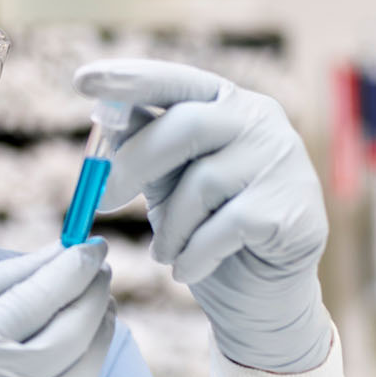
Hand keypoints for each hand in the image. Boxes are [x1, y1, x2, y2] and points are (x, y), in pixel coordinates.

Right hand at [0, 242, 114, 376]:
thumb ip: (4, 278)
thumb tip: (62, 249)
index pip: (36, 300)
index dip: (73, 268)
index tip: (94, 246)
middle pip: (72, 333)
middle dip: (94, 292)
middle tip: (100, 269)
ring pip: (89, 367)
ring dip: (101, 329)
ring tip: (95, 307)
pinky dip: (90, 373)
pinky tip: (76, 358)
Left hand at [74, 59, 331, 373]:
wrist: (261, 297)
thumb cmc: (207, 230)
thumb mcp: (167, 186)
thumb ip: (145, 150)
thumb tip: (108, 118)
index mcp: (225, 103)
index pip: (176, 80)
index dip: (130, 79)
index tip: (82, 82)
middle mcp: (260, 120)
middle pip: (187, 125)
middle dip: (134, 165)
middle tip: (100, 202)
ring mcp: (283, 161)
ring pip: (203, 183)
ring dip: (170, 228)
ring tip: (164, 253)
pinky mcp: (293, 208)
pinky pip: (225, 227)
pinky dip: (194, 255)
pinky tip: (188, 269)